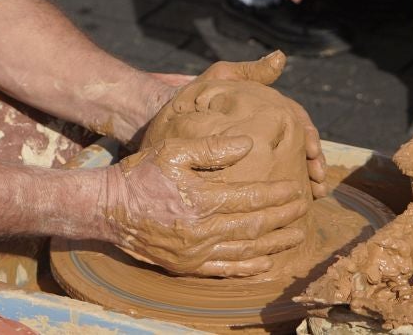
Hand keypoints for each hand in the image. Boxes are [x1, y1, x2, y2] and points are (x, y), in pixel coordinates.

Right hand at [100, 135, 309, 276]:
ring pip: (245, 250)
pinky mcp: (187, 265)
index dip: (276, 194)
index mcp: (201, 199)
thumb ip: (211, 147)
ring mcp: (195, 252)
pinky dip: (248, 267)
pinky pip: (225, 269)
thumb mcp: (173, 151)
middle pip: (254, 225)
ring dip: (274, 243)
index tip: (295, 188)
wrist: (108, 208)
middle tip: (304, 209)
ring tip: (295, 235)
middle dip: (283, 217)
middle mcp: (202, 230)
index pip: (251, 197)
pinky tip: (265, 263)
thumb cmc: (141, 174)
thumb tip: (247, 143)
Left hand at [151, 51, 326, 195]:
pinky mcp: (244, 167)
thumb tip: (281, 57)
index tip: (311, 150)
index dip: (308, 136)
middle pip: (299, 146)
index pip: (297, 122)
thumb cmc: (195, 94)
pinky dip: (279, 191)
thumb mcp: (221, 79)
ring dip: (304, 179)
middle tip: (317, 180)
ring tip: (314, 193)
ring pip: (288, 165)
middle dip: (312, 163)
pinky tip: (287, 204)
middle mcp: (265, 129)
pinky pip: (267, 180)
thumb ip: (250, 72)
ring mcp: (257, 148)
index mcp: (266, 109)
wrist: (165, 117)